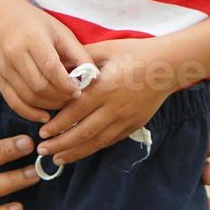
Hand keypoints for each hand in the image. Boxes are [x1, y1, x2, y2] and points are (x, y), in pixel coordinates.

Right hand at [0, 0, 92, 122]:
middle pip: (39, 86)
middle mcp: (15, 54)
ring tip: (61, 104)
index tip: (78, 91)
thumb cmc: (36, 23)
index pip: (51, 68)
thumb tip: (94, 77)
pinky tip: (44, 116)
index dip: (66, 84)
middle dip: (59, 97)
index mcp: (32, 39)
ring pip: (28, 96)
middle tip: (72, 99)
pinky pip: (14, 102)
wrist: (1, 17)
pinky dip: (30, 113)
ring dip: (48, 105)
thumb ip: (78, 54)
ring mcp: (4, 67)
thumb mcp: (61, 32)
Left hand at [33, 39, 172, 167]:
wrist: (166, 66)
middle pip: (83, 132)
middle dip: (61, 144)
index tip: (43, 132)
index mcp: (104, 87)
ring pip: (97, 142)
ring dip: (75, 152)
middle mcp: (114, 107)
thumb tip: (56, 67)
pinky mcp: (134, 125)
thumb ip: (79, 58)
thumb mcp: (104, 50)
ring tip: (57, 159)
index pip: (75, 112)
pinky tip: (80, 152)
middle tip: (43, 149)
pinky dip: (94, 148)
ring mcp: (125, 119)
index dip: (58, 125)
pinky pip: (111, 141)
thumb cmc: (133, 53)